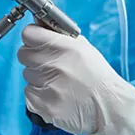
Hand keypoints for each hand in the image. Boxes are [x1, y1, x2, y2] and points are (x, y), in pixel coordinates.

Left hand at [18, 24, 134, 134]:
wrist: (110, 109)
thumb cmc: (98, 77)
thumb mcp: (84, 48)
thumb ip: (59, 36)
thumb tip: (38, 25)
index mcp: (65, 48)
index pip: (29, 34)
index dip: (32, 37)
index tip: (36, 41)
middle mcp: (55, 66)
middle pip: (23, 54)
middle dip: (33, 58)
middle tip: (49, 64)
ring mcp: (48, 87)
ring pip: (27, 75)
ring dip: (38, 78)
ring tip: (57, 83)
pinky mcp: (44, 107)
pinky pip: (29, 94)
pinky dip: (38, 95)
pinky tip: (55, 95)